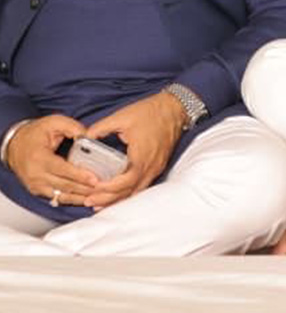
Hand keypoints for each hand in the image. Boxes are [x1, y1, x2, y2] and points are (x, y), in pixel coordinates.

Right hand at [4, 114, 98, 207]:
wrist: (14, 146)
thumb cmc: (34, 134)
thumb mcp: (53, 122)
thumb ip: (72, 127)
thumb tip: (88, 135)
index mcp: (39, 158)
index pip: (61, 169)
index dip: (79, 175)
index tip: (94, 179)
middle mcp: (35, 174)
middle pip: (63, 185)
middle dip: (85, 188)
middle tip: (104, 188)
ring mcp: (36, 185)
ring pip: (61, 195)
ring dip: (80, 197)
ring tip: (99, 195)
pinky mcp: (38, 191)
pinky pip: (57, 198)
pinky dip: (72, 199)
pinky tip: (87, 199)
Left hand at [82, 92, 187, 208]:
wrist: (176, 108)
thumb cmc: (151, 112)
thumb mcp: (122, 116)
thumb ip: (100, 128)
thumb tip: (83, 137)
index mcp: (141, 155)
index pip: (124, 181)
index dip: (107, 188)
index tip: (92, 187)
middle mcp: (151, 166)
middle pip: (130, 191)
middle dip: (108, 199)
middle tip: (89, 202)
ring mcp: (156, 167)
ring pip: (137, 191)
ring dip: (118, 199)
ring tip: (100, 204)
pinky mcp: (158, 166)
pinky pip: (143, 185)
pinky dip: (129, 192)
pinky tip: (119, 194)